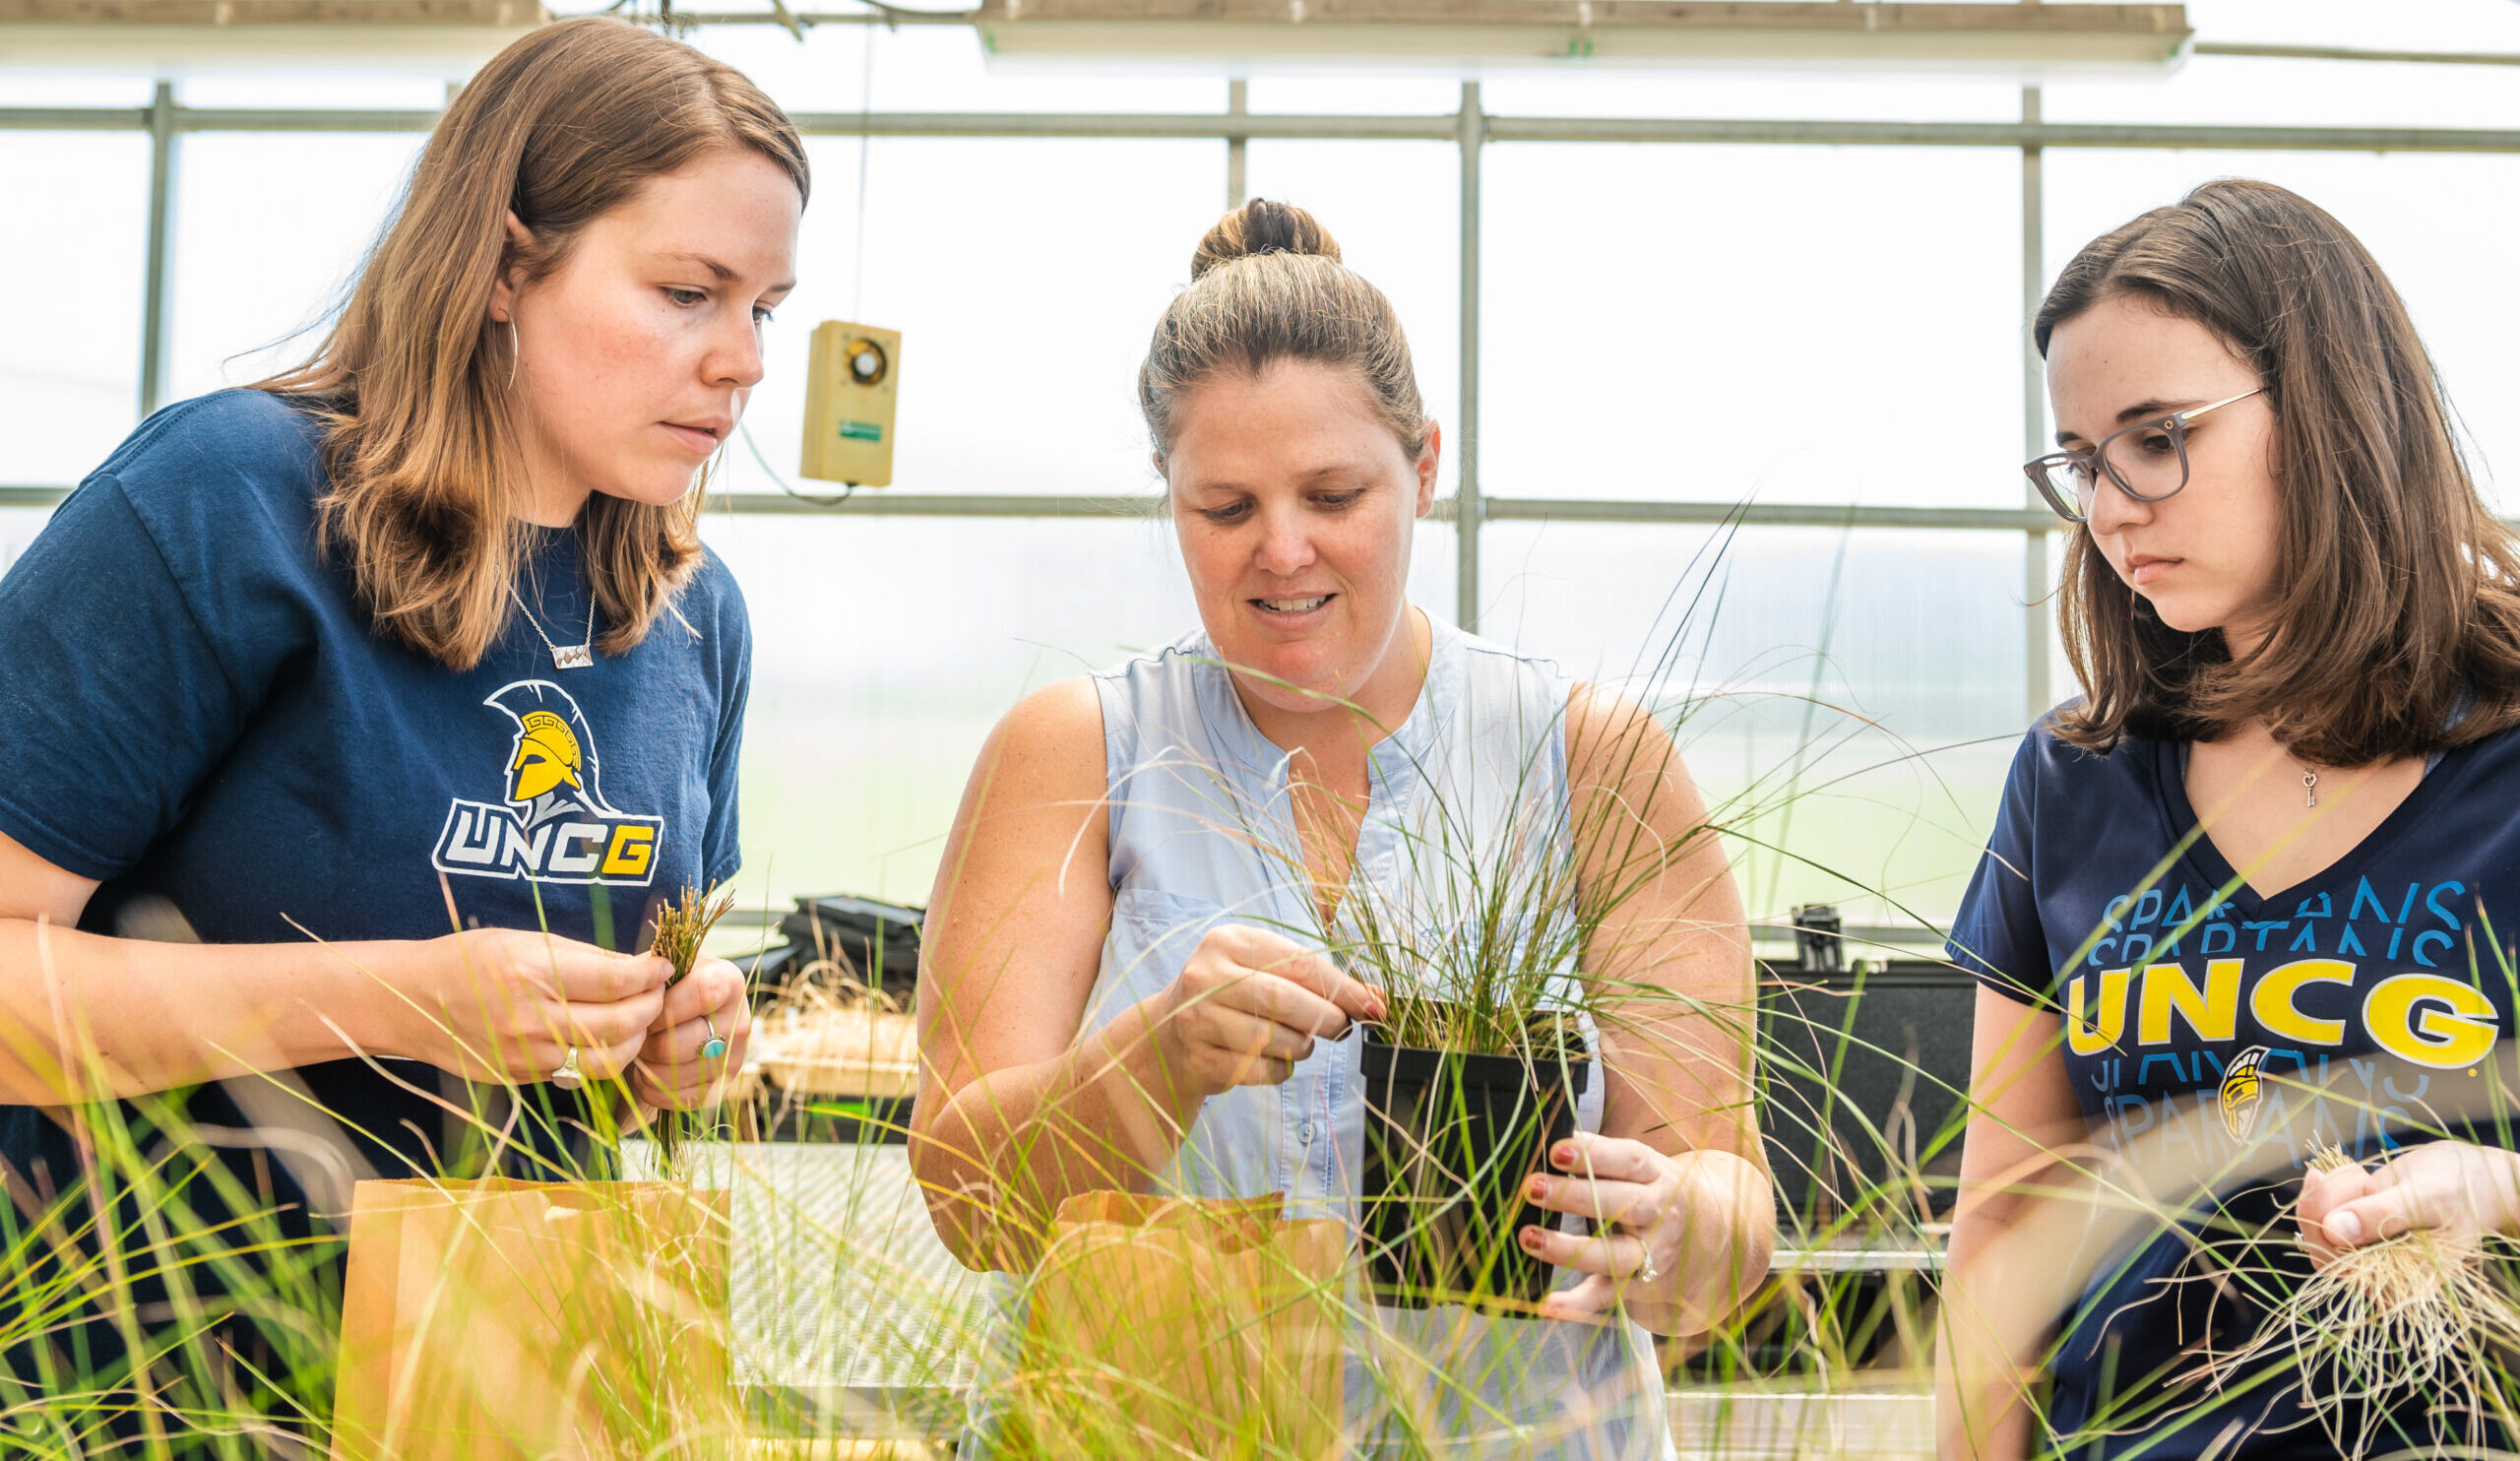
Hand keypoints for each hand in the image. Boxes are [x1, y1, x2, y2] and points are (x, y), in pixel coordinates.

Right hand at [411, 928, 669, 1086]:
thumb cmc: (471, 960)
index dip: (649, 975)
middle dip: (652, 1008)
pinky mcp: (521, 1078)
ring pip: (605, 1061)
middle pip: (619, 1025)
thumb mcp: (527, 941)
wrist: (413, 1003)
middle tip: (658, 993)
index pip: (615, 981)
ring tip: (639, 1019)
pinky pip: (576, 1073)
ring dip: (634, 1041)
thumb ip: (586, 957)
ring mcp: (526, 1055)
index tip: (663, 966)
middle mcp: (530, 1020)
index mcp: (533, 974)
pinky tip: (605, 1038)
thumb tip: (640, 965)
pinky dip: (600, 1057)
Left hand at [629, 956, 748, 1110]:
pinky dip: (654, 1091)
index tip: (645, 1008)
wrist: (677, 1016)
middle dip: (648, 1042)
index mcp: (729, 982)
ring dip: (647, 1068)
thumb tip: (640, 982)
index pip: (704, 993)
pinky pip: (681, 1099)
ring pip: (678, 1074)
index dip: (666, 1006)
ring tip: (639, 1053)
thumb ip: (650, 970)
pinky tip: (646, 1074)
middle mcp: (740, 1021)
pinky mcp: (720, 1089)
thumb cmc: (664, 987)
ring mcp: (733, 1059)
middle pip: (685, 1042)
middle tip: (635, 1036)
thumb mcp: (660, 967)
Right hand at [1147, 924, 1383, 1098]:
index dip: (1342, 988)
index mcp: (1227, 942)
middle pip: (1286, 1000)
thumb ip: (1317, 981)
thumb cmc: (1231, 998)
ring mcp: (1197, 1019)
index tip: (1372, 1006)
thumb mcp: (1266, 973)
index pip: (1299, 963)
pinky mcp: (1200, 1059)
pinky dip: (1281, 1069)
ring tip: (1297, 1041)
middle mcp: (1206, 976)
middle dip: (1325, 1019)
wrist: (1168, 1037)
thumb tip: (1374, 1000)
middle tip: (1340, 1028)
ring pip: (1275, 1038)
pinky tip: (1273, 1059)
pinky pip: (1262, 1070)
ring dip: (1302, 1046)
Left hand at [1520, 1134, 1766, 1333]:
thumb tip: (1554, 1136)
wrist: (1713, 1240)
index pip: (1629, 1160)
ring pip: (1614, 1255)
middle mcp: (1658, 1214)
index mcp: (1657, 1176)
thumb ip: (1602, 1154)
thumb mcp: (1642, 1167)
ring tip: (1529, 1238)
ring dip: (1570, 1250)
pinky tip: (1548, 1305)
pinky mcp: (1637, 1286)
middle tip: (1532, 1188)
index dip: (1594, 1154)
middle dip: (1574, 1197)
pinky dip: (1577, 1305)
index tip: (1556, 1149)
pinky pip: (1607, 1296)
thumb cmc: (1656, 1192)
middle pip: (1621, 1205)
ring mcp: (1651, 1253)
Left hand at [2297, 1139, 2519, 1262]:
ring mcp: (2364, 1248)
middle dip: (2325, 1198)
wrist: (2471, 1176)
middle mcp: (2377, 1271)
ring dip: (2333, 1188)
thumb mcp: (2426, 1199)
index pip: (2336, 1266)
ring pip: (2317, 1220)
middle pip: (2319, 1243)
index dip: (2319, 1227)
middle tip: (2353, 1171)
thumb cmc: (2461, 1190)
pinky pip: (2324, 1207)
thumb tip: (2333, 1231)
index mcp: (2399, 1281)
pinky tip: (2362, 1175)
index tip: (2320, 1179)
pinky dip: (2335, 1184)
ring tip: (2367, 1175)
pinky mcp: (2357, 1227)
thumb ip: (2382, 1215)